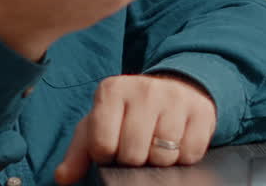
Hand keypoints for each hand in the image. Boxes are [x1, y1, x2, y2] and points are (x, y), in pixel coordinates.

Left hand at [54, 74, 217, 183]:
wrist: (174, 89)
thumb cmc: (129, 113)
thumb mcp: (99, 125)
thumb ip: (79, 152)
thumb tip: (64, 177)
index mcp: (112, 91)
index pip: (103, 144)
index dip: (107, 155)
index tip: (112, 147)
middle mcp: (144, 89)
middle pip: (134, 154)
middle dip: (134, 160)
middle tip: (137, 147)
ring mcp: (175, 98)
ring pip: (164, 156)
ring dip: (159, 160)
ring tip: (156, 144)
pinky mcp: (201, 110)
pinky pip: (190, 154)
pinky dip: (183, 156)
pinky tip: (177, 142)